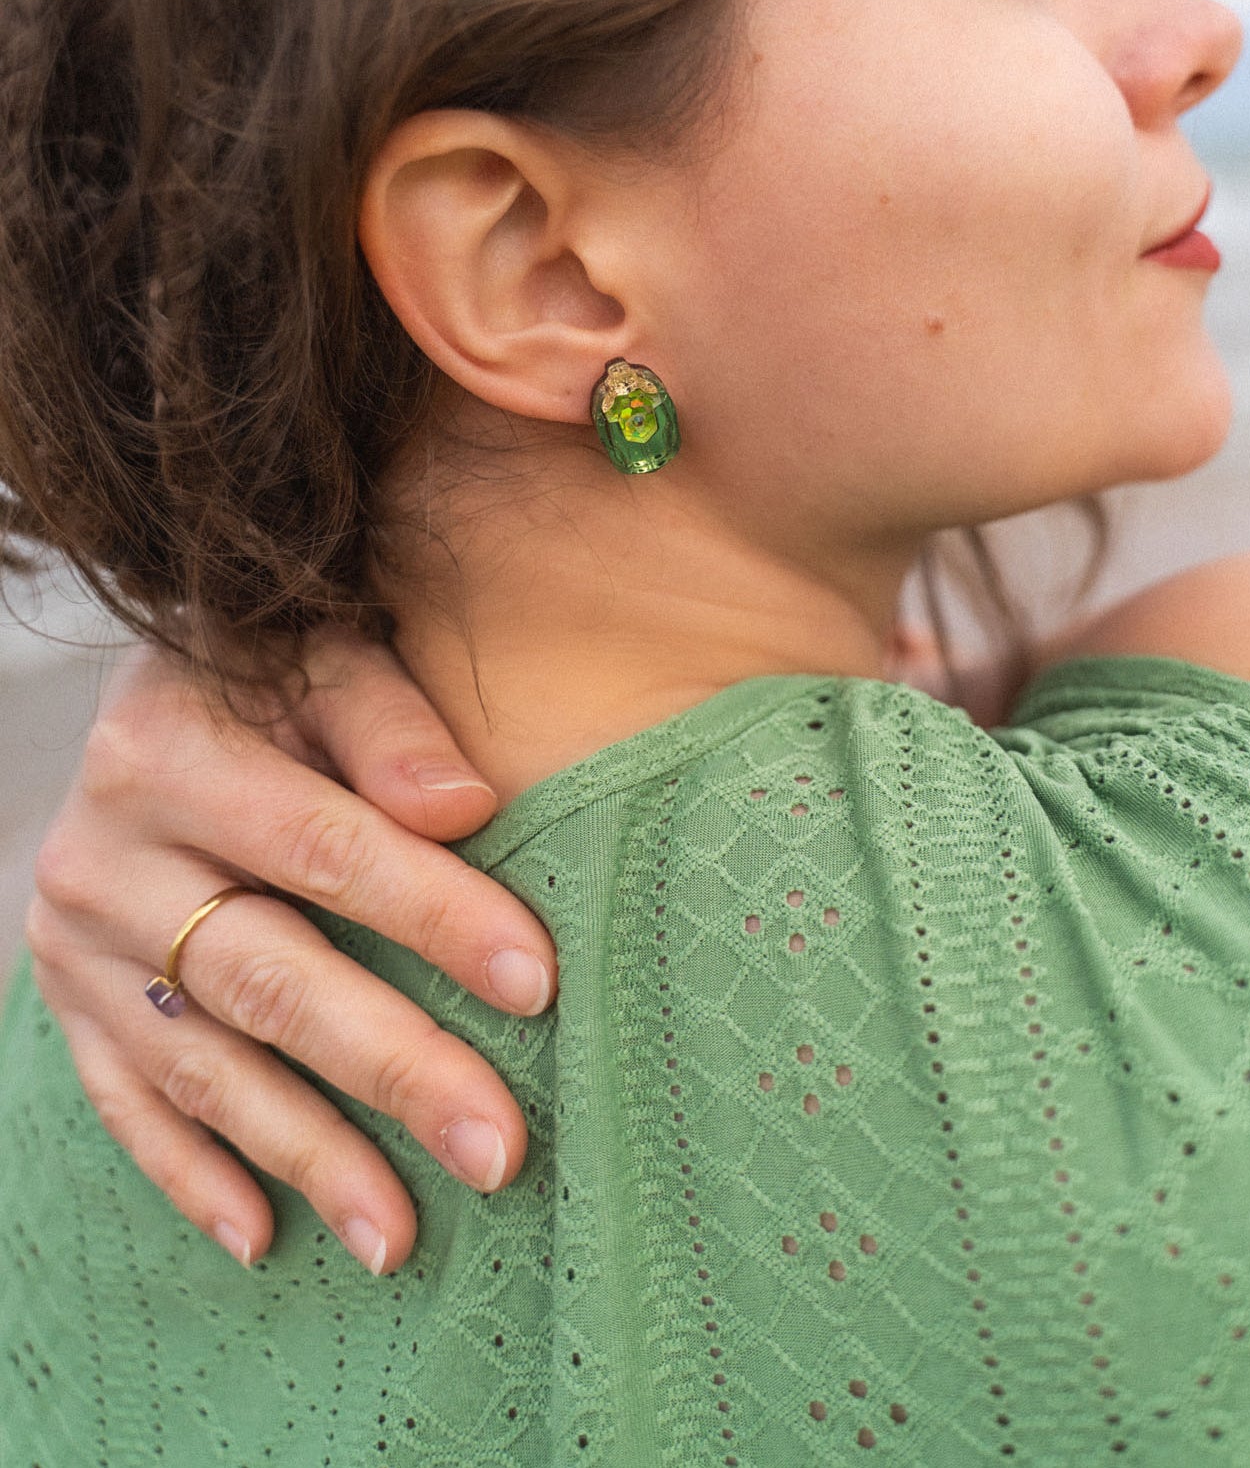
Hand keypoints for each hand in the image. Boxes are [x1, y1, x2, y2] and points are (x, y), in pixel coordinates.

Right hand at [23, 628, 557, 1276]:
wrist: (147, 700)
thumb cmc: (267, 669)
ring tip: (402, 1238)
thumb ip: (387, 718)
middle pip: (267, 979)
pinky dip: (192, 1177)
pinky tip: (266, 1240)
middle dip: (391, 1068)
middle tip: (498, 1150)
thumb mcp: (320, 652)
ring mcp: (77, 942)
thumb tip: (466, 806)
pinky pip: (127, 1105)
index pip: (323, 849)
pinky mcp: (70, 1003)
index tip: (537, 983)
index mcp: (169, 750)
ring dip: (306, 1154)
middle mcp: (105, 855)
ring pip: (203, 1065)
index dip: (433, 914)